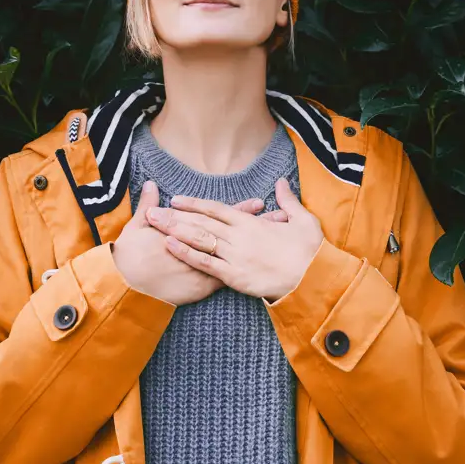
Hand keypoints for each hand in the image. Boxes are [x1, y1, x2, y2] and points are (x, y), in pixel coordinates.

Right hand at [110, 184, 285, 305]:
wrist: (127, 286)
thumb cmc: (130, 256)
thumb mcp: (137, 228)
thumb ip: (147, 206)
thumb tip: (150, 185)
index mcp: (189, 231)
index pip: (220, 217)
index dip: (241, 210)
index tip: (259, 202)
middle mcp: (200, 247)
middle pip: (235, 236)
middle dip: (258, 227)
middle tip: (281, 218)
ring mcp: (203, 267)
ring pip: (237, 257)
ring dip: (258, 251)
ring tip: (279, 242)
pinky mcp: (201, 287)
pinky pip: (226, 280)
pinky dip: (244, 276)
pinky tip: (262, 273)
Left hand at [145, 178, 322, 302]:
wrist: (313, 279)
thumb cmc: (310, 251)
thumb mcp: (303, 220)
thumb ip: (287, 201)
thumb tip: (281, 183)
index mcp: (252, 222)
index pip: (217, 209)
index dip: (194, 203)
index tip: (176, 199)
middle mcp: (239, 236)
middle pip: (201, 222)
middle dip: (174, 216)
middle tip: (151, 212)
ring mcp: (235, 256)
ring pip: (199, 240)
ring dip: (174, 231)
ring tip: (154, 225)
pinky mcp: (234, 276)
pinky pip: (206, 263)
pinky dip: (187, 254)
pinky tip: (170, 247)